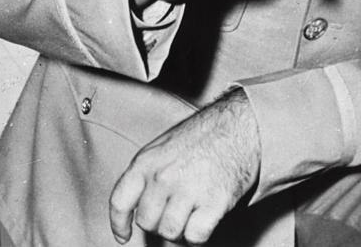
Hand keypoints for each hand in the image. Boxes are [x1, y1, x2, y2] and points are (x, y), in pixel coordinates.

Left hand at [109, 90, 260, 243]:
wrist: (241, 125)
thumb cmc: (205, 134)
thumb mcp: (166, 145)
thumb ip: (149, 172)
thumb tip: (140, 204)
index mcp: (148, 160)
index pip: (120, 200)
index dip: (119, 223)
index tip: (123, 235)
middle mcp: (163, 176)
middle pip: (147, 222)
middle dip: (160, 221)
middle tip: (175, 209)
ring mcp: (187, 189)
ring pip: (170, 232)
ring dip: (181, 229)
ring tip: (192, 211)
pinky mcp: (213, 202)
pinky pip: (195, 236)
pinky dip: (199, 234)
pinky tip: (205, 217)